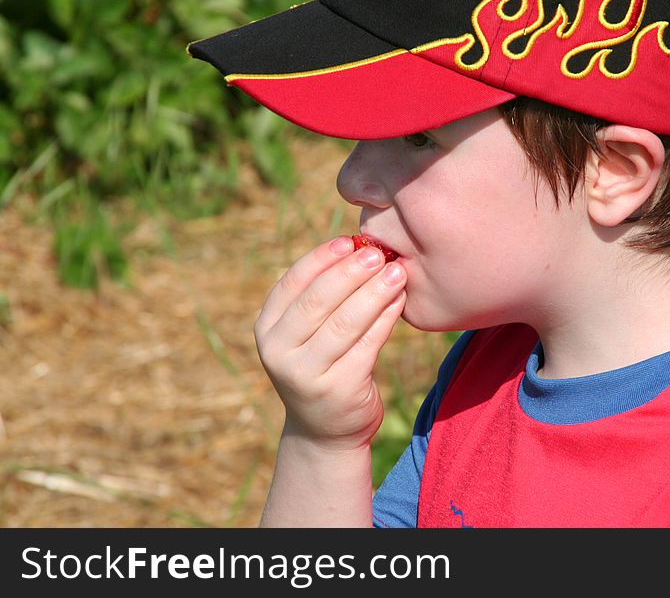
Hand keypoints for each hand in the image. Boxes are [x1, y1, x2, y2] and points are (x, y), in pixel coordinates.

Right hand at [254, 236, 406, 450]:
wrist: (324, 430)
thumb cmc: (321, 366)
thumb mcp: (305, 334)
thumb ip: (320, 298)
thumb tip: (357, 247)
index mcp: (267, 329)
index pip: (292, 284)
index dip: (321, 259)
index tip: (348, 241)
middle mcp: (279, 352)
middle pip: (317, 301)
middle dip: (350, 272)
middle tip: (378, 253)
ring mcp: (306, 374)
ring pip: (345, 323)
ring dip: (374, 293)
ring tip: (397, 272)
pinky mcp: (339, 390)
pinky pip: (367, 345)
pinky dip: (386, 319)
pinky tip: (400, 301)